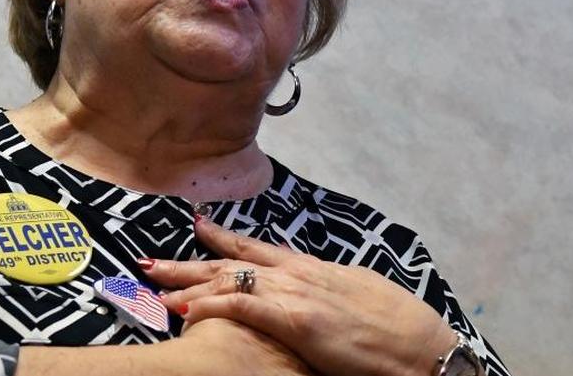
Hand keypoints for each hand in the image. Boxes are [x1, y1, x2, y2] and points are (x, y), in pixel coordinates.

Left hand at [144, 218, 458, 375]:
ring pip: (228, 280)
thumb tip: (308, 284)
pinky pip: (242, 307)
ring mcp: (296, 295)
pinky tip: (184, 310)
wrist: (423, 346)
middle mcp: (298, 275)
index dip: (223, 239)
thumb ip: (327, 286)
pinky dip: (209, 306)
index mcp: (313, 270)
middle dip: (189, 260)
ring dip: (187, 284)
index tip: (197, 226)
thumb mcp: (357, 294)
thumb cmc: (398, 328)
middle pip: (232, 261)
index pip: (257, 249)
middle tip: (150, 259)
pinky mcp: (297, 321)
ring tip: (153, 285)